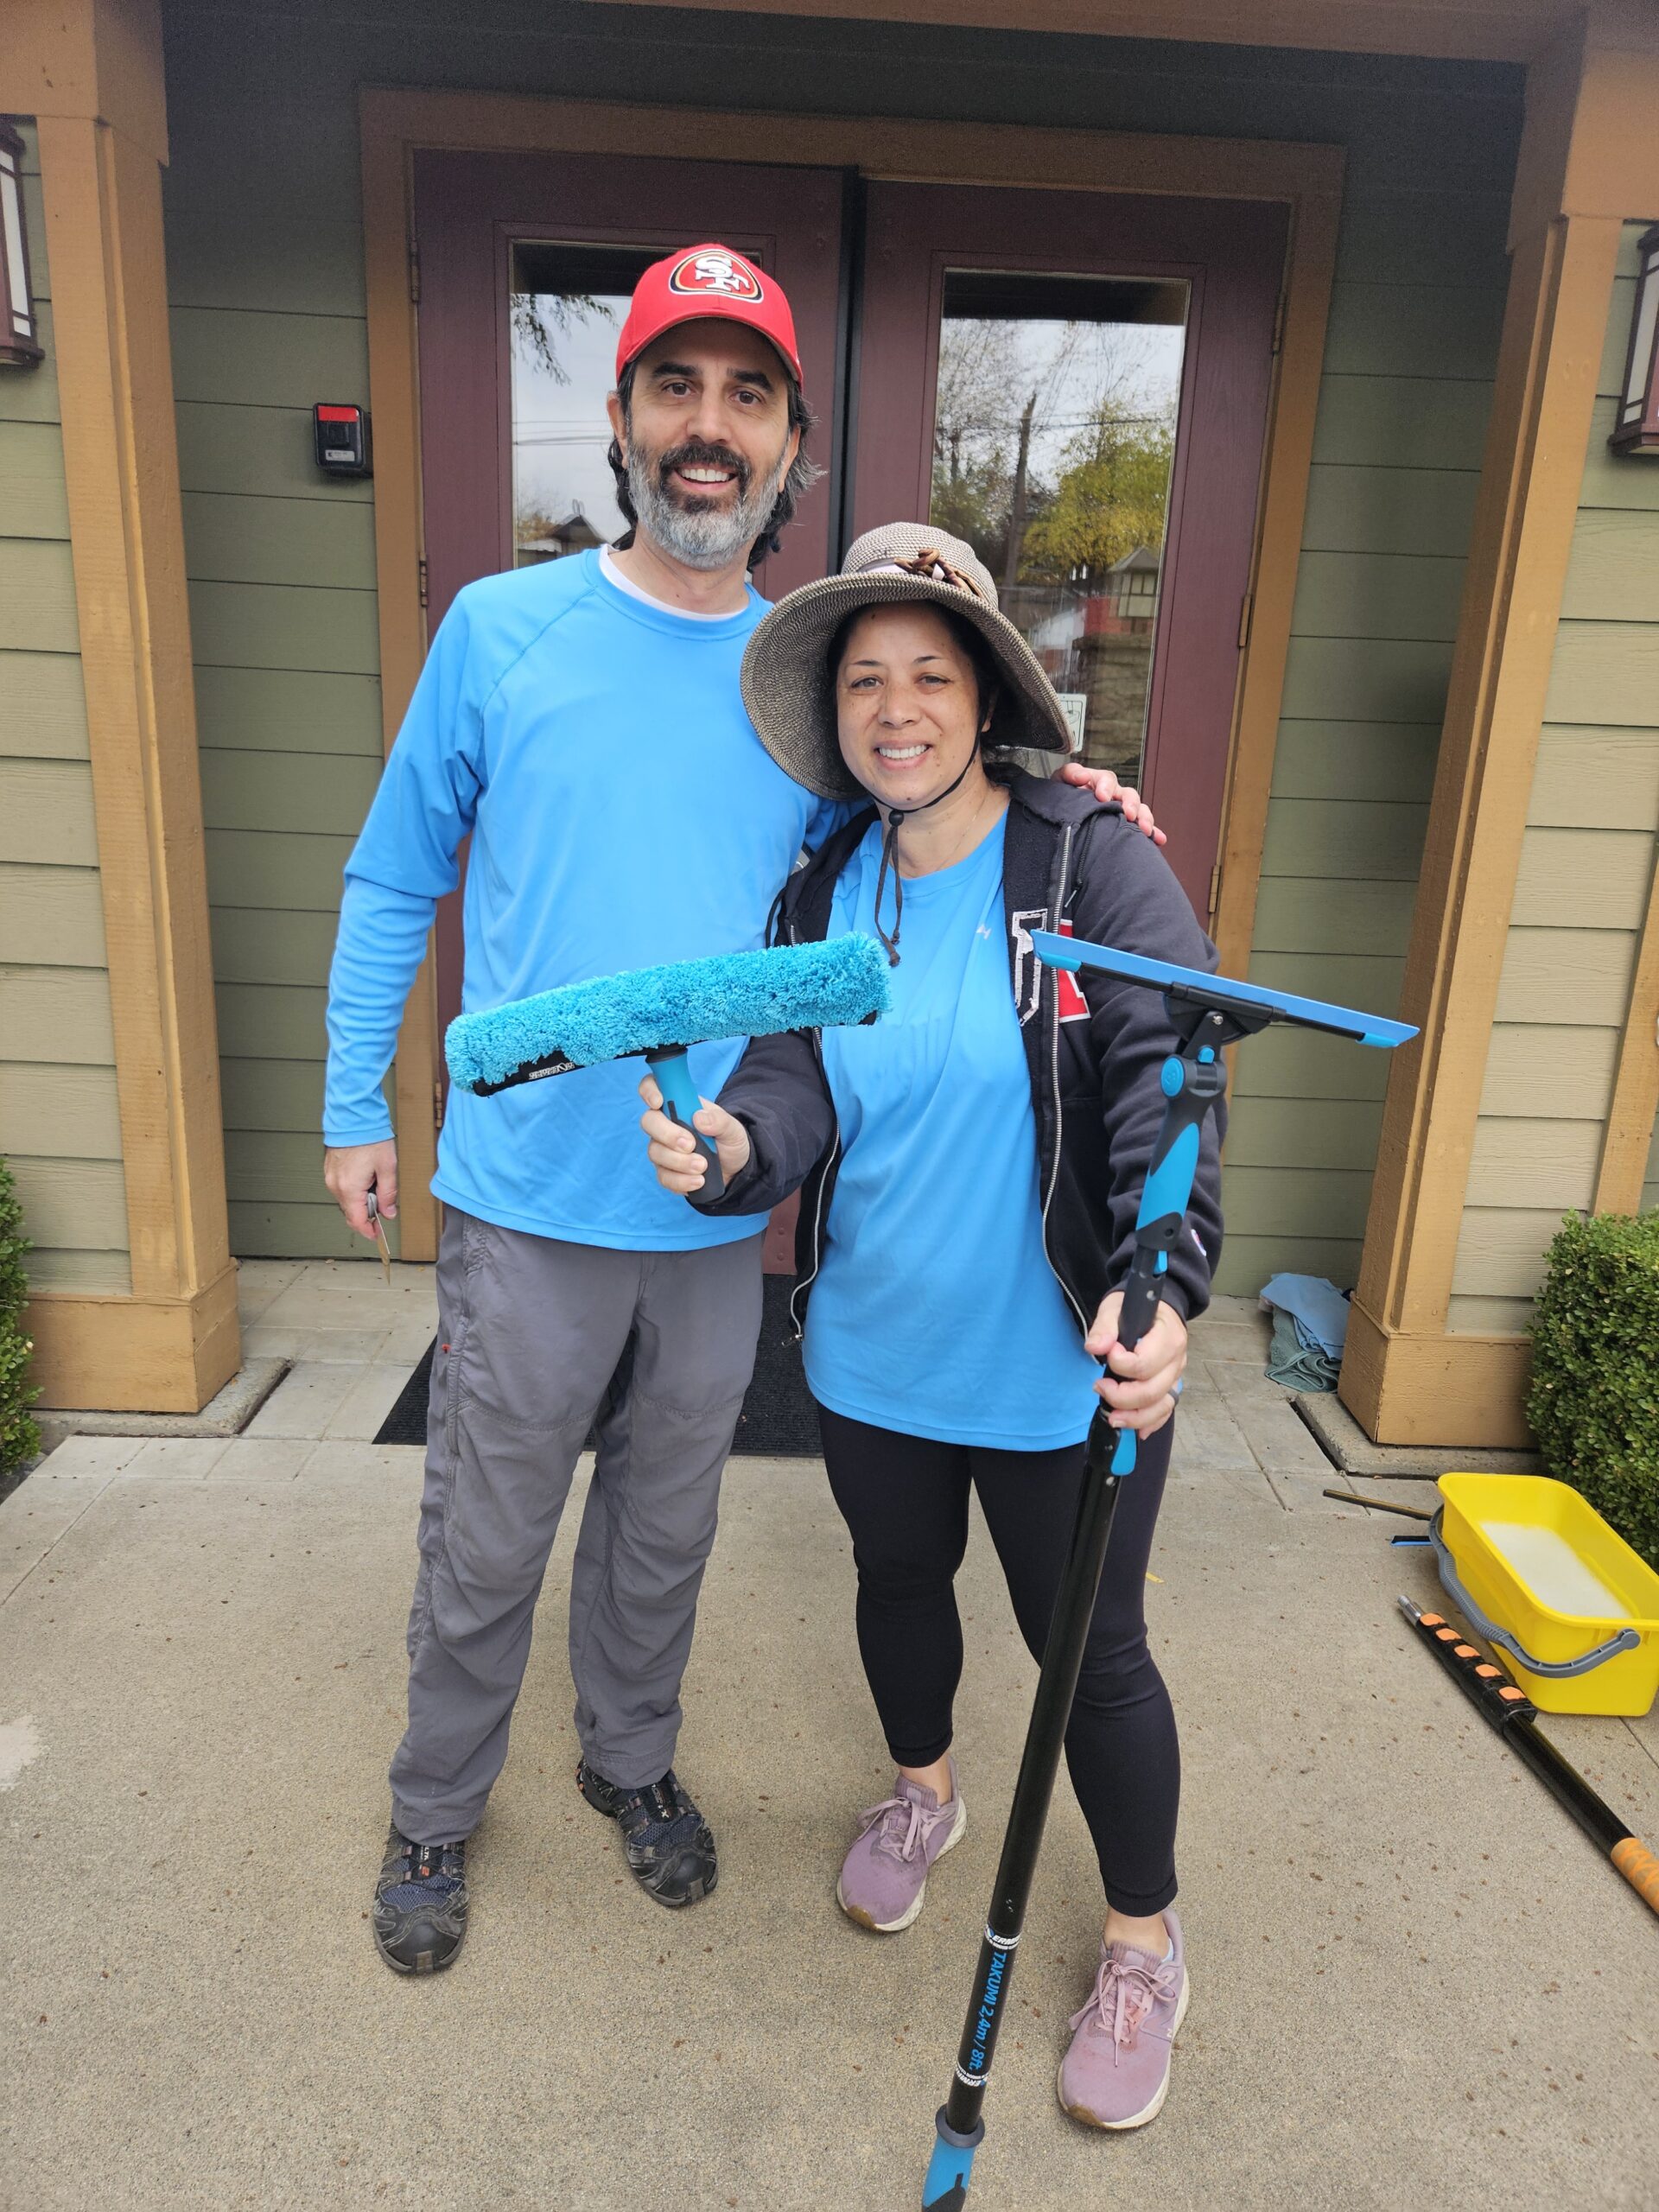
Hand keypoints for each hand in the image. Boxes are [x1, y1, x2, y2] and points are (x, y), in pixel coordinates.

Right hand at [324, 1139, 397, 1239]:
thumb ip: (388, 1194)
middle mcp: (335, 1186)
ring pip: (346, 1201)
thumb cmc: (371, 1139)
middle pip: (350, 1213)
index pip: (357, 1221)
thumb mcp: (388, 1168)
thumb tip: (388, 1212)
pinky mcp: (329, 1170)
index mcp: (349, 1189)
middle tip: (383, 1209)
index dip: (368, 1231)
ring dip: (360, 1202)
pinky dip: (353, 1191)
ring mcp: (330, 1178)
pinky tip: (366, 1179)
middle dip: (366, 1216)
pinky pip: (341, 1189)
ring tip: (376, 1186)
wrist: (354, 1117)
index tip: (377, 1233)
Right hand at [638, 1073, 752, 1194]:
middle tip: (690, 1145)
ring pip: (655, 1152)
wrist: (735, 1170)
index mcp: (680, 1105)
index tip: (659, 1102)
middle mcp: (666, 1125)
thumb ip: (719, 1121)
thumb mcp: (733, 1128)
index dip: (650, 1090)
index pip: (654, 1087)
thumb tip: (698, 1118)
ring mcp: (663, 1148)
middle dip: (667, 1134)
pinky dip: (681, 1181)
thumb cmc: (729, 1141)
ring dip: (679, 1162)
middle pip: (648, 1121)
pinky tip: (698, 1181)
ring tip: (703, 1166)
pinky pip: (663, 1176)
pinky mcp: (666, 1172)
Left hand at [1056, 760, 1166, 845]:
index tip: (1102, 797)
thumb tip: (1082, 777)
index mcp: (1099, 783)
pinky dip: (1152, 833)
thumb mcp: (1061, 781)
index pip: (1107, 779)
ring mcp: (1122, 810)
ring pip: (1139, 810)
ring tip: (1145, 829)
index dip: (1106, 787)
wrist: (1061, 815)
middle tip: (1129, 814)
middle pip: (1128, 795)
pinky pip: (1142, 827)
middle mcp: (1114, 795)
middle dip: (1131, 804)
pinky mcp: (1126, 825)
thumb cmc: (1064, 797)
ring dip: (1144, 818)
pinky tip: (1158, 839)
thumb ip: (1070, 774)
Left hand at [1086, 1290, 1186, 1433]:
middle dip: (1122, 1397)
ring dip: (1135, 1417)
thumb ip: (1105, 1326)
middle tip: (1099, 1386)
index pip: (1144, 1364)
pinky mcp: (1171, 1386)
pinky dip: (1151, 1423)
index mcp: (1168, 1337)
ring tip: (1112, 1418)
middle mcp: (1176, 1360)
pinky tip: (1137, 1430)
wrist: (1158, 1309)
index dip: (1120, 1364)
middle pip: (1152, 1391)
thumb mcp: (1116, 1306)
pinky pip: (1165, 1411)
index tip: (1108, 1353)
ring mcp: (1175, 1376)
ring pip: (1161, 1406)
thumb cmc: (1137, 1307)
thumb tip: (1095, 1348)